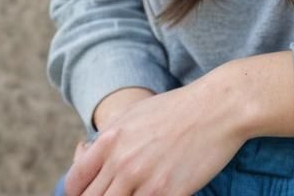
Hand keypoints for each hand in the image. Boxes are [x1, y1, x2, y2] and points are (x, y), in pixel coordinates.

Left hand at [62, 73, 246, 195]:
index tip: (93, 192)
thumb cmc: (178, 108)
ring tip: (139, 192)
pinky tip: (158, 194)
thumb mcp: (135, 113)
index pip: (74, 184)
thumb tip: (85, 154)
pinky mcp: (169, 193)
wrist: (219, 106)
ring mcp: (145, 180)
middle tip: (120, 192)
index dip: (79, 194)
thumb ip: (108, 137)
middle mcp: (123, 162)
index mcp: (110, 140)